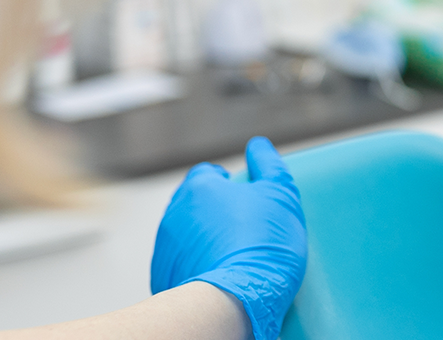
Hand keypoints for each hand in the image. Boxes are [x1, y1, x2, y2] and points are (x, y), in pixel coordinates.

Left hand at [150, 137, 306, 339]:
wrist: (234, 298)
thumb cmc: (260, 244)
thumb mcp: (279, 196)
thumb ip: (269, 165)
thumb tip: (258, 145)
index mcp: (199, 186)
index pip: (208, 174)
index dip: (228, 184)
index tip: (244, 199)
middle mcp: (175, 211)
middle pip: (194, 203)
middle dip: (214, 211)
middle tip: (242, 228)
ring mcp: (166, 245)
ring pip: (186, 233)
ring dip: (204, 239)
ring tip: (232, 255)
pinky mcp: (163, 274)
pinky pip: (181, 263)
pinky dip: (196, 264)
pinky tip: (219, 274)